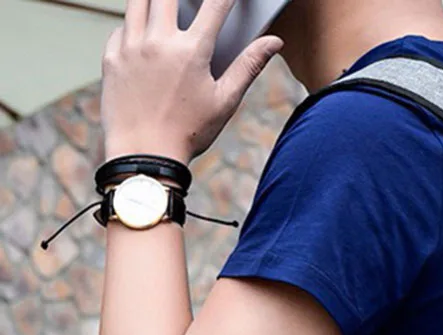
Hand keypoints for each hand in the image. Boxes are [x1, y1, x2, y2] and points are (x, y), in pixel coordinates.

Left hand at [100, 0, 283, 163]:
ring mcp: (131, 46)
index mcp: (192, 51)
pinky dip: (132, 25)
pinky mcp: (112, 57)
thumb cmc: (189, 133)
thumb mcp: (225, 101)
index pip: (215, 6)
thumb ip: (249, 66)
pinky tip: (141, 34)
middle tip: (190, 1)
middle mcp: (159, 41)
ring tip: (164, 6)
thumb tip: (274, 42)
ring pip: (139, 1)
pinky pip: (120, 27)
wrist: (144, 155)